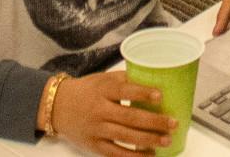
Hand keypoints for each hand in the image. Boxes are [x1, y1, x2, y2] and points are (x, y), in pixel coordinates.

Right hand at [46, 71, 176, 155]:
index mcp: (102, 90)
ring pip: (125, 137)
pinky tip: (150, 155)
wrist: (57, 107)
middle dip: (153, 122)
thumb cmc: (85, 90)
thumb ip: (124, 80)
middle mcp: (99, 110)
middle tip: (173, 123)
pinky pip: (116, 154)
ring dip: (148, 140)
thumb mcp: (102, 79)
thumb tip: (152, 80)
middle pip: (129, 117)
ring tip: (166, 140)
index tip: (160, 96)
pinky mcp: (94, 145)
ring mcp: (96, 129)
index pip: (124, 91)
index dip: (143, 93)